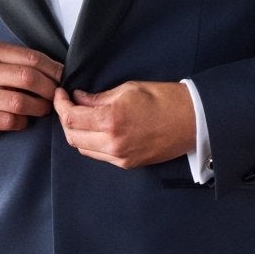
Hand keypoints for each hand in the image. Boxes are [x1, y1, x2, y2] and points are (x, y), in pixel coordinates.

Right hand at [0, 41, 63, 132]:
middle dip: (49, 90)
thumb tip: (53, 69)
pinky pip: (8, 121)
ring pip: (21, 103)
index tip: (62, 77)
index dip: (53, 69)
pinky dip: (22, 122)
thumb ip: (13, 59)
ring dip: (39, 108)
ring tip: (43, 108)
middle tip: (55, 96)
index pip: (31, 58)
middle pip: (29, 79)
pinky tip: (23, 119)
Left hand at [52, 80, 196, 168]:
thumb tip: (79, 98)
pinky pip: (99, 155)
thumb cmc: (165, 99)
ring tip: (82, 115)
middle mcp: (112, 143)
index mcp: (111, 120)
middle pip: (72, 136)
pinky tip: (96, 129)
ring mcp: (120, 157)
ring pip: (83, 148)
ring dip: (77, 132)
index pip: (70, 118)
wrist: (194, 121)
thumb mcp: (128, 89)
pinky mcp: (127, 164)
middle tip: (68, 103)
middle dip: (65, 119)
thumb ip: (99, 97)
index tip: (61, 94)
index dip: (60, 104)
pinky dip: (91, 142)